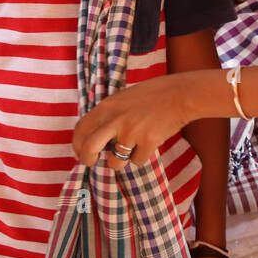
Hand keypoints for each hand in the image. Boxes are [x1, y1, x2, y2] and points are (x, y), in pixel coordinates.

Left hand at [72, 74, 195, 170]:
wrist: (180, 95)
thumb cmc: (152, 96)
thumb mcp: (123, 99)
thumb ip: (109, 115)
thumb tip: (95, 137)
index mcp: (107, 106)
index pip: (81, 129)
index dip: (77, 144)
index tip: (80, 152)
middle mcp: (116, 119)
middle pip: (89, 147)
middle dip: (87, 160)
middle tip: (91, 163)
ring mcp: (132, 132)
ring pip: (114, 161)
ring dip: (120, 161)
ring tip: (132, 149)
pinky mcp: (148, 142)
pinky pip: (137, 161)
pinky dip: (142, 156)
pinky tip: (150, 142)